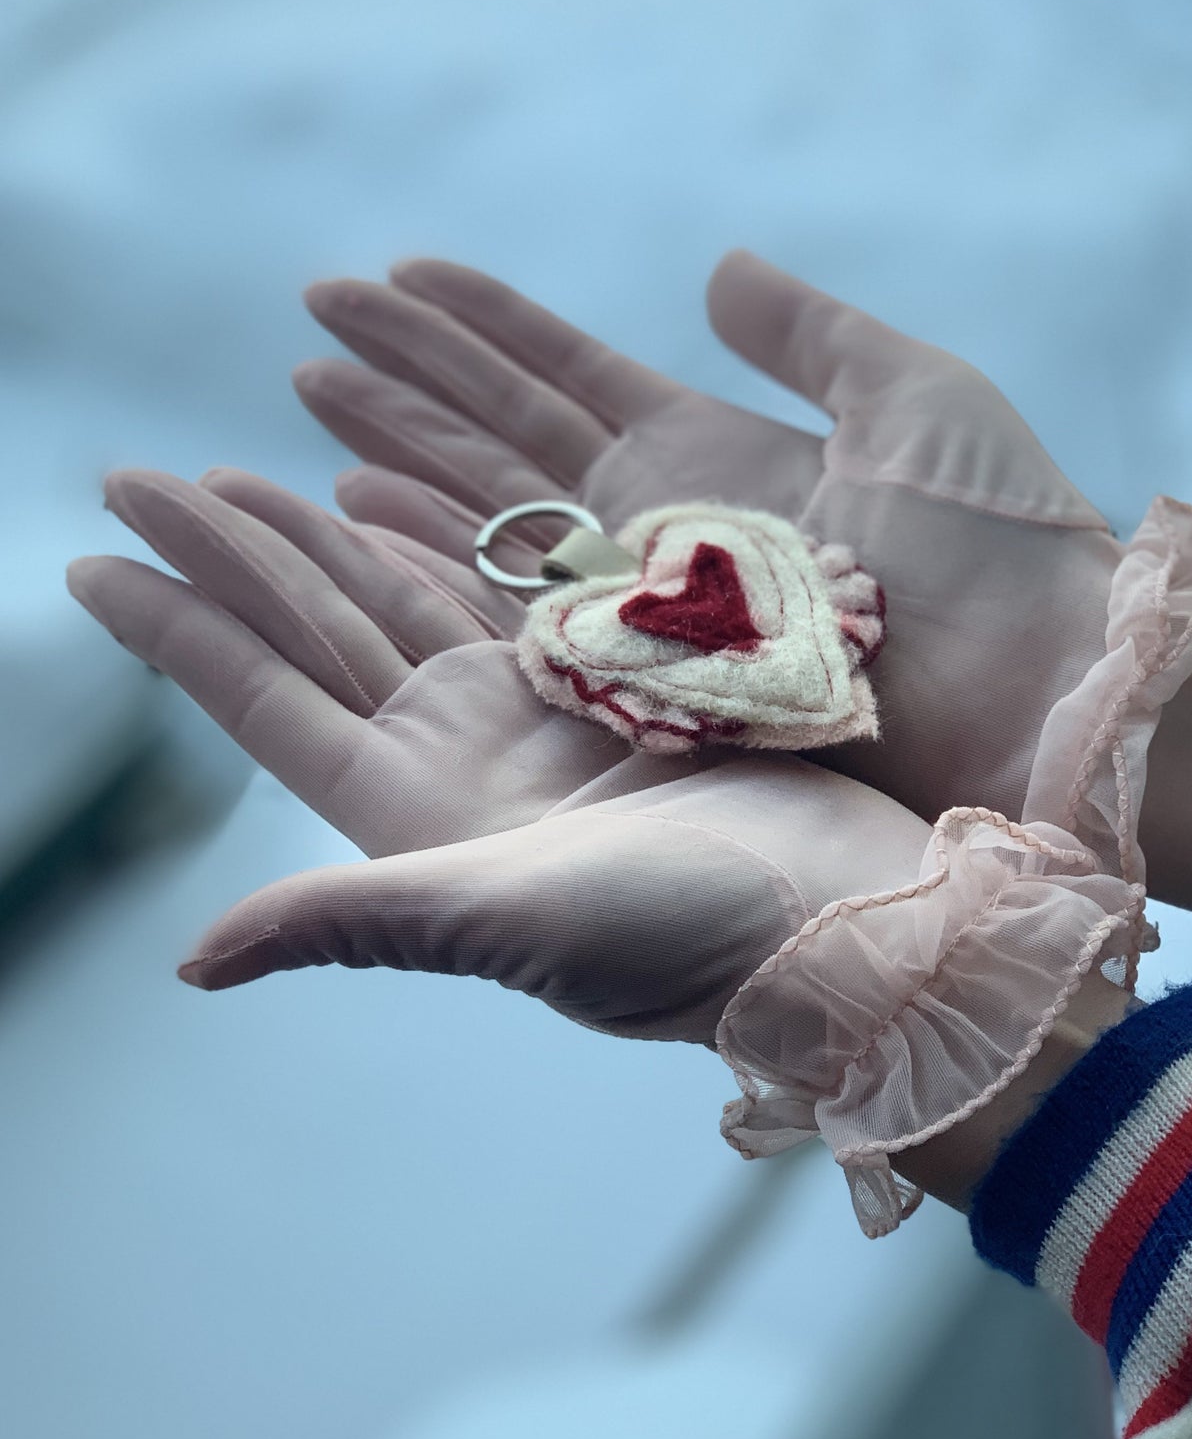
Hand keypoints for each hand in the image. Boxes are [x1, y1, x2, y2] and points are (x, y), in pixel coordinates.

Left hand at [68, 470, 929, 1041]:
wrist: (855, 921)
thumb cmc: (688, 938)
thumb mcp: (508, 927)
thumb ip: (354, 920)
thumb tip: (192, 963)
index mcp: (417, 814)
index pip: (266, 699)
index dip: (177, 627)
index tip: (89, 557)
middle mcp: (462, 768)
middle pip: (318, 633)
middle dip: (232, 554)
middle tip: (144, 475)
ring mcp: (536, 726)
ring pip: (402, 605)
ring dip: (322, 538)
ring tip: (245, 475)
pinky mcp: (616, 693)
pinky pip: (502, 599)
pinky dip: (444, 546)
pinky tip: (395, 504)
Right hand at [296, 254, 1123, 825]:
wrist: (1043, 683)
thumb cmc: (1002, 539)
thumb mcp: (912, 397)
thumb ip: (806, 334)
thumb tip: (715, 266)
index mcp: (721, 453)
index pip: (569, 377)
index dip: (481, 327)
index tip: (396, 274)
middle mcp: (664, 531)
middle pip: (508, 440)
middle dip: (410, 382)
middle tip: (313, 323)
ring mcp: (646, 607)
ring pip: (493, 515)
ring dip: (400, 455)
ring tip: (310, 399)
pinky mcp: (644, 676)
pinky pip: (521, 609)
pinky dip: (438, 553)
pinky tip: (358, 509)